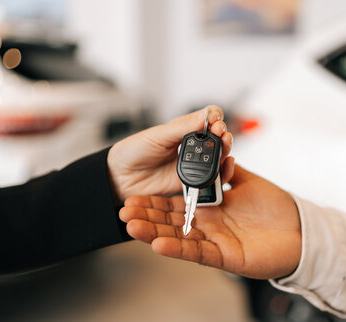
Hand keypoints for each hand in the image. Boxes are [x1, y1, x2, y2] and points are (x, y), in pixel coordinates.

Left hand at [107, 106, 233, 202]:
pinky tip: (225, 165)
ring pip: (217, 157)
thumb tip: (205, 115)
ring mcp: (192, 164)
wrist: (119, 177)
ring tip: (225, 145)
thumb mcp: (157, 135)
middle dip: (223, 134)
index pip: (206, 120)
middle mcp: (190, 147)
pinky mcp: (191, 182)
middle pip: (216, 138)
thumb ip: (182, 127)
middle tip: (222, 132)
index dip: (215, 118)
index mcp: (182, 130)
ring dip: (226, 150)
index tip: (216, 120)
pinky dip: (222, 172)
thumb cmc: (133, 152)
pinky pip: (211, 178)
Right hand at [119, 165, 301, 278]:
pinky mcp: (226, 257)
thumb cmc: (277, 208)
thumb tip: (211, 154)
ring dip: (153, 233)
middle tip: (122, 210)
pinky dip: (178, 248)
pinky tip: (157, 244)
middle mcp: (209, 227)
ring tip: (129, 226)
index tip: (133, 196)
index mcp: (211, 209)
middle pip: (171, 222)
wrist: (302, 230)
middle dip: (146, 216)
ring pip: (179, 237)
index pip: (176, 205)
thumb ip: (225, 171)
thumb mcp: (246, 181)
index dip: (154, 201)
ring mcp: (216, 243)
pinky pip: (198, 252)